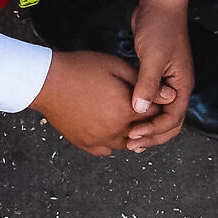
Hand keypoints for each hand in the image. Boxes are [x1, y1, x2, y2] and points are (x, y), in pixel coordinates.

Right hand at [30, 49, 147, 155]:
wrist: (46, 82)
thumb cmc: (81, 70)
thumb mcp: (118, 68)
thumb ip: (146, 85)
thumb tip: (171, 97)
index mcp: (127, 111)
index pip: (156, 114)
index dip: (157, 103)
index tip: (151, 94)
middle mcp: (116, 131)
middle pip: (144, 130)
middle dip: (145, 117)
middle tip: (134, 101)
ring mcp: (100, 140)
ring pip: (128, 142)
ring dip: (131, 131)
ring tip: (121, 113)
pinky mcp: (86, 144)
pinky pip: (107, 149)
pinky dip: (112, 140)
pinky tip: (108, 126)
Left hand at [126, 0, 192, 150]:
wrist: (159, 5)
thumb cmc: (160, 27)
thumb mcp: (154, 56)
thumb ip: (148, 84)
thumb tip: (140, 110)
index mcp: (182, 85)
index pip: (173, 119)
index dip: (154, 131)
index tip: (134, 135)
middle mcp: (177, 87)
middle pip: (170, 122)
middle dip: (152, 136)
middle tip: (131, 145)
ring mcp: (167, 83)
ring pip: (160, 114)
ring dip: (147, 128)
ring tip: (129, 139)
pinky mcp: (155, 77)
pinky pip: (151, 102)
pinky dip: (142, 114)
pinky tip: (128, 118)